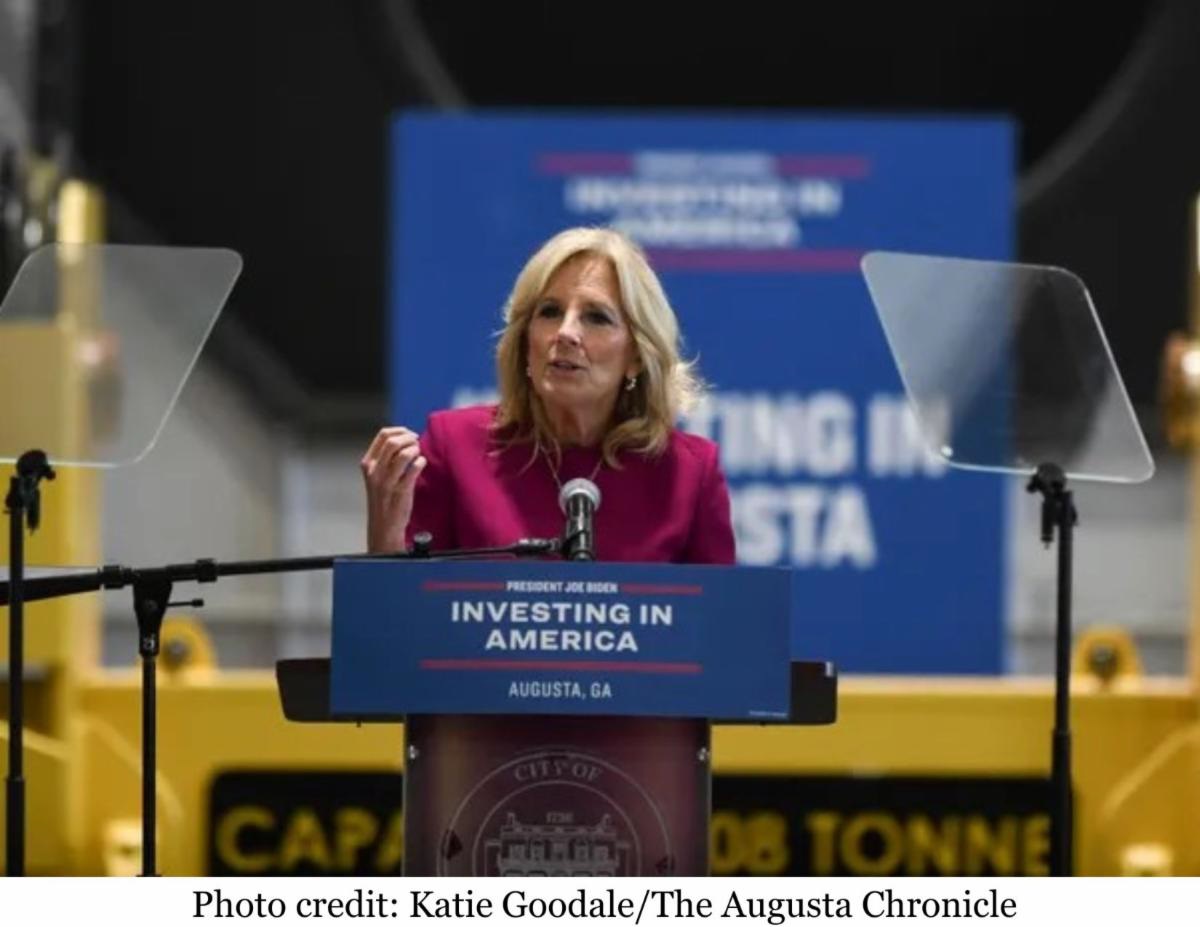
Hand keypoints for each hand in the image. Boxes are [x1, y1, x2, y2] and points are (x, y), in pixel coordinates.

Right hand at [360, 426, 427, 552]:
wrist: (383, 525)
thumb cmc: (383, 498)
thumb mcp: (376, 475)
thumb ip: (385, 457)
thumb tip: (403, 437)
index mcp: (368, 463)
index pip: (382, 435)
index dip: (400, 430)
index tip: (409, 434)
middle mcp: (375, 471)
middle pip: (393, 441)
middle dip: (409, 437)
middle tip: (416, 442)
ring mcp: (387, 481)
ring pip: (403, 453)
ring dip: (415, 449)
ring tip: (418, 453)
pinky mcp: (401, 490)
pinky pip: (414, 468)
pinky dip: (421, 462)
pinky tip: (421, 464)